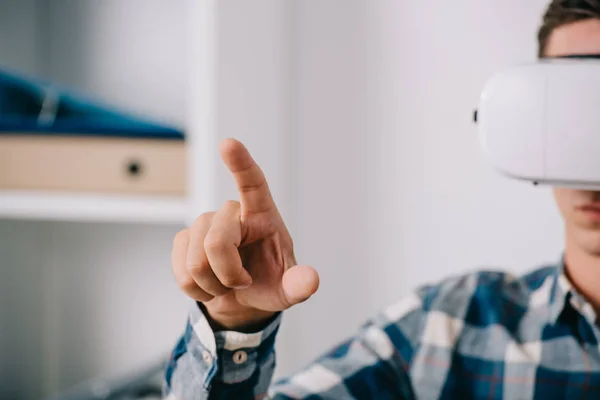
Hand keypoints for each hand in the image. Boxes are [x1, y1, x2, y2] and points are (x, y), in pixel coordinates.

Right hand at [171, 138, 319, 330]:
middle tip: (243, 283)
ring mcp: (204, 224)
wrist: (242, 297)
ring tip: (226, 285)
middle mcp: (231, 213)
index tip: (228, 144)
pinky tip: (209, 285)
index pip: (252, 183)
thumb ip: (300, 284)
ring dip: (212, 285)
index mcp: (262, 214)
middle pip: (216, 242)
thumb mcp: (289, 287)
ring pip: (196, 261)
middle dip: (228, 274)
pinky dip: (197, 289)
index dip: (240, 164)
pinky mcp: (184, 239)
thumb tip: (310, 281)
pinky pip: (182, 271)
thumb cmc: (269, 281)